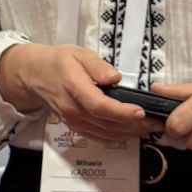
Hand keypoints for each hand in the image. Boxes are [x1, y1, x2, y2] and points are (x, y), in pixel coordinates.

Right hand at [0, 44, 148, 142]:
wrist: (34, 76)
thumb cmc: (58, 61)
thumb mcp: (77, 53)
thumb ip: (96, 65)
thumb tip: (115, 77)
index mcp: (73, 87)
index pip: (98, 105)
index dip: (121, 111)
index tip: (141, 111)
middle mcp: (73, 109)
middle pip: (106, 123)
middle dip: (134, 125)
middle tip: (157, 122)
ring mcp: (73, 121)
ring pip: (105, 134)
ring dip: (129, 133)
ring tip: (150, 128)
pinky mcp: (75, 127)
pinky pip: (98, 137)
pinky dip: (117, 138)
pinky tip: (132, 133)